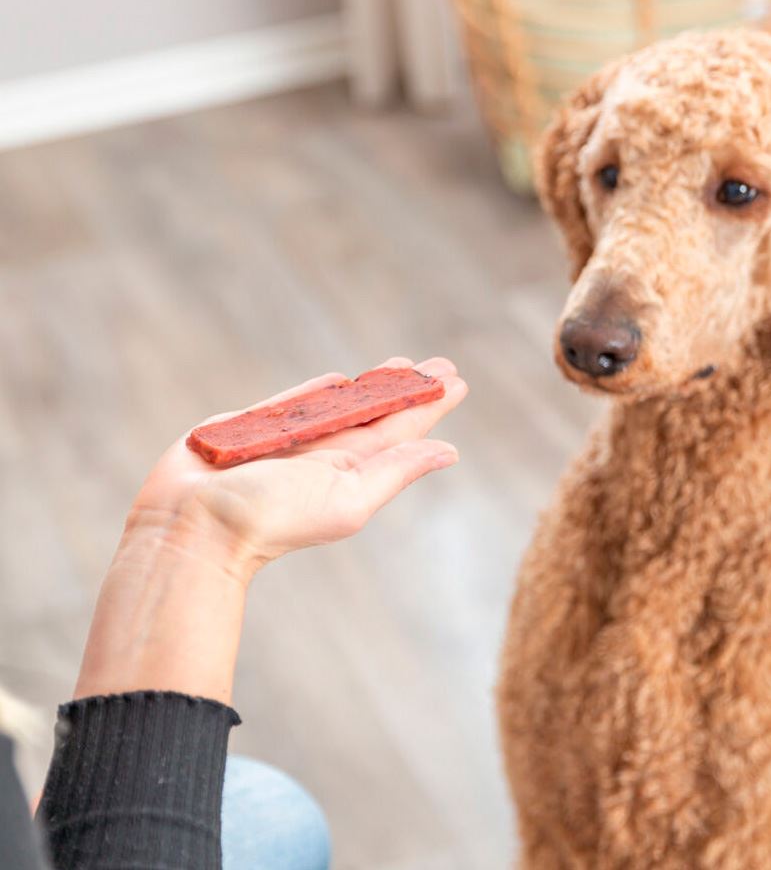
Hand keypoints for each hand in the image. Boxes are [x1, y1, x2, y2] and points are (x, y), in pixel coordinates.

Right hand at [124, 356, 466, 583]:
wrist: (190, 528)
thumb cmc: (270, 518)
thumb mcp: (347, 497)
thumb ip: (395, 470)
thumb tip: (450, 452)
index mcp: (352, 470)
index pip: (402, 430)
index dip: (429, 404)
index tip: (457, 381)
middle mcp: (325, 455)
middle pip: (378, 412)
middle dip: (408, 388)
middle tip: (440, 365)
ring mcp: (287, 441)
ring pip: (338, 404)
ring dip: (370, 386)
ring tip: (400, 366)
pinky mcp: (249, 429)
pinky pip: (291, 403)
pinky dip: (316, 391)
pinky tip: (340, 381)